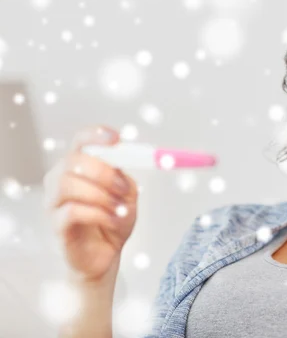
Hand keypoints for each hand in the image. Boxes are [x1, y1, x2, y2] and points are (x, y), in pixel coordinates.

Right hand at [43, 125, 138, 282]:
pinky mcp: (57, 226)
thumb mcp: (128, 196)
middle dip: (103, 172)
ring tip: (119, 208)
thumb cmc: (114, 220)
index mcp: (79, 167)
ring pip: (67, 184)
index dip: (96, 135)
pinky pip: (71, 212)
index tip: (117, 139)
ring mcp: (54, 203)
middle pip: (72, 160)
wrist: (106, 255)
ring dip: (100, 195)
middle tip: (124, 189)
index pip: (80, 140)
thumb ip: (124, 177)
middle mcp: (60, 180)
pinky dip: (98, 214)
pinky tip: (113, 220)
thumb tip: (120, 164)